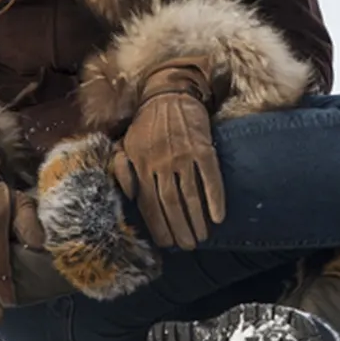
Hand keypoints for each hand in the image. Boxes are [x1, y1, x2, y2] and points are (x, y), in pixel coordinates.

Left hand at [112, 56, 225, 250]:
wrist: (169, 94)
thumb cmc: (145, 124)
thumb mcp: (124, 145)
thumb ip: (121, 171)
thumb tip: (130, 197)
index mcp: (140, 164)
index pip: (149, 204)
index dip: (158, 227)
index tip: (166, 244)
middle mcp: (160, 162)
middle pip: (170, 203)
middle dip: (179, 229)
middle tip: (188, 245)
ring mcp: (183, 155)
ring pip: (190, 194)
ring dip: (196, 219)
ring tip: (202, 236)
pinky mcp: (203, 147)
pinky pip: (210, 177)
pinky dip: (214, 198)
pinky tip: (218, 216)